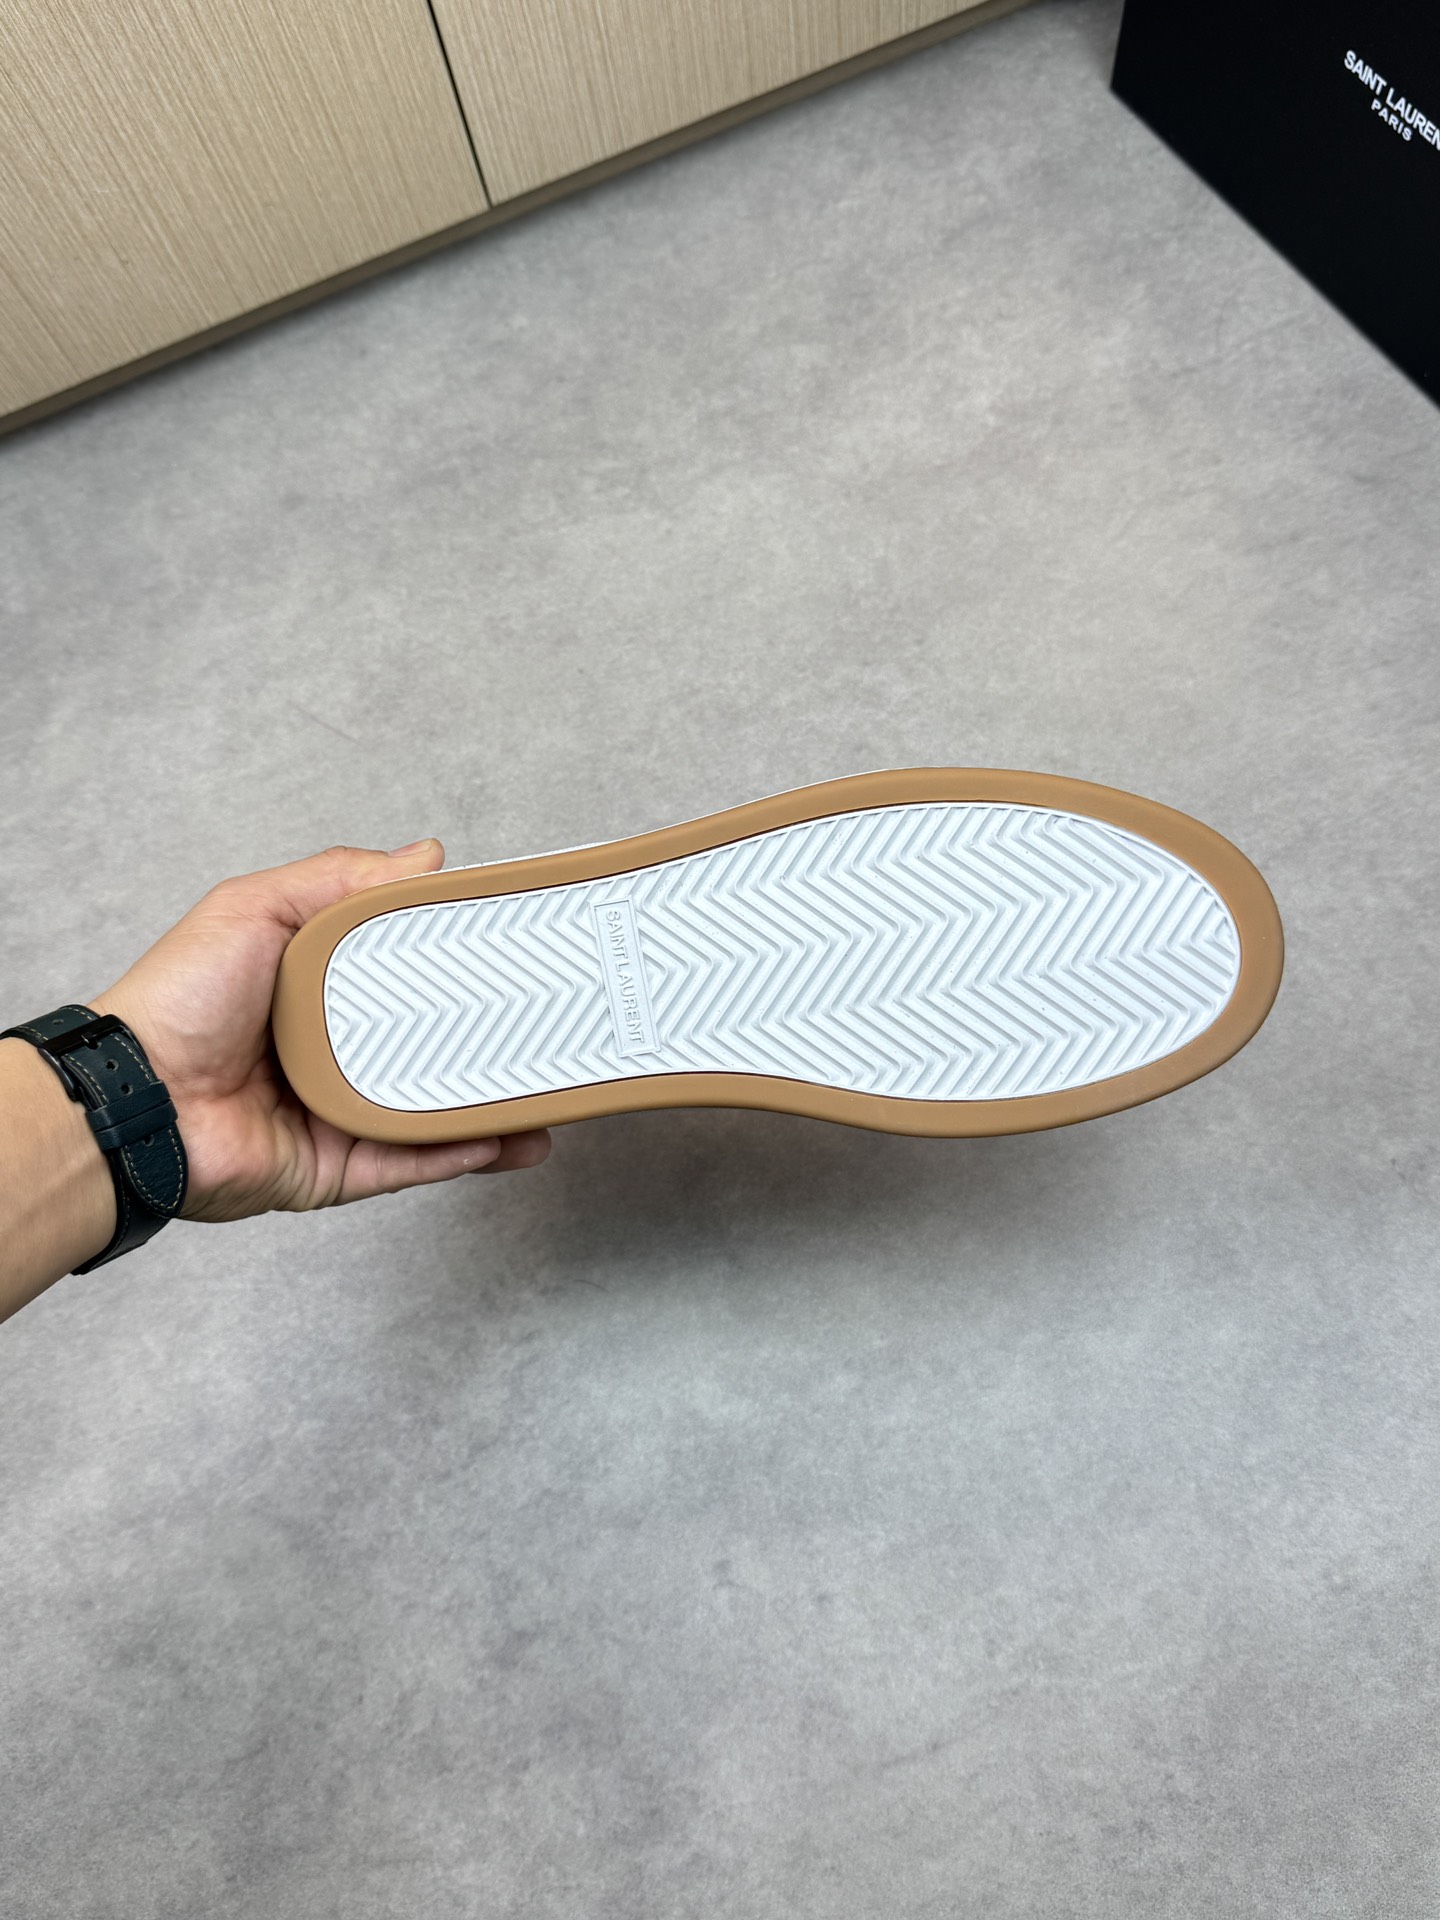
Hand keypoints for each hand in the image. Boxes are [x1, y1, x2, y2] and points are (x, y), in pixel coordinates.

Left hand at [92, 841, 550, 1222]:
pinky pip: (412, 1161)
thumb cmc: (180, 999)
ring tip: (552, 1091)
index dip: (455, 962)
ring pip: (433, 1108)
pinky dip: (464, 1152)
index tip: (513, 949)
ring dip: (494, 1103)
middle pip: (427, 1045)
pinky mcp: (337, 1169)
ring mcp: (338, 1114)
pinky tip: (515, 1136)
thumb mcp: (257, 907)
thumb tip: (426, 855)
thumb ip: (340, 878)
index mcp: (314, 991)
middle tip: (549, 1023)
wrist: (139, 1099)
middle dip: (489, 1040)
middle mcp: (331, 1054)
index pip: (402, 972)